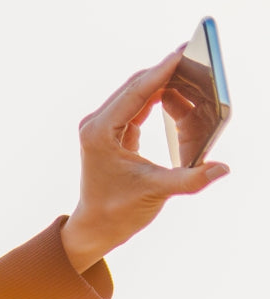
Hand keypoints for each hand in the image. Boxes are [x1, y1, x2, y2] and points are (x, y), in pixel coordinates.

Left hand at [60, 48, 228, 273]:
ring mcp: (102, 126)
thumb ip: (189, 179)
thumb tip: (221, 169)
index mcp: (100, 133)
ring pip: (139, 92)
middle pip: (137, 85)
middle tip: (199, 65)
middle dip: (169, 75)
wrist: (97, 227)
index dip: (162, 71)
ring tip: (195, 88)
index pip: (136, 91)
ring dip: (167, 88)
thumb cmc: (118, 212)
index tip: (184, 52)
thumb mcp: (155, 192)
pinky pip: (139, 104)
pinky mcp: (111, 130)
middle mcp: (97, 124)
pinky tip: (181, 101)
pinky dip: (160, 101)